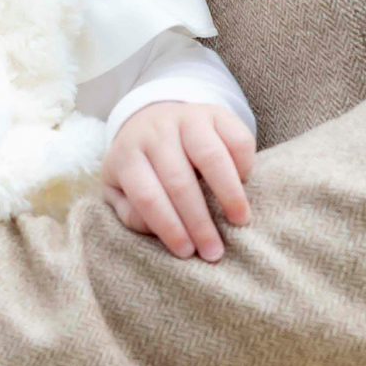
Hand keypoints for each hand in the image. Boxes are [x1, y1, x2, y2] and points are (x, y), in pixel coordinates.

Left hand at [103, 101, 255, 260]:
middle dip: (199, 221)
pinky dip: (244, 164)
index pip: (147, 196)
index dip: (168, 227)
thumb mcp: (120, 189)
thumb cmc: (140, 167)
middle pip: (179, 181)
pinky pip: (237, 138)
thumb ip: (130, 213)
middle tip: (215, 252)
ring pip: (211, 156)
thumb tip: (156, 228)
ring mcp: (187, 119)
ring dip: (228, 193)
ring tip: (240, 221)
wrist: (152, 117)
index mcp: (127, 156)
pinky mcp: (215, 112)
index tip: (186, 252)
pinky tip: (243, 185)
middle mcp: (156, 133)